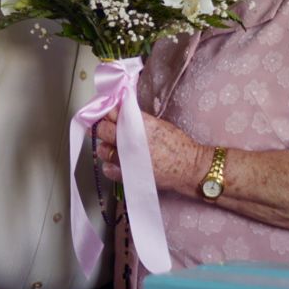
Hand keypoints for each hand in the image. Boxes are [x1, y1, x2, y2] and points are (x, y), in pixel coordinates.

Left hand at [94, 108, 210, 194]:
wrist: (188, 167)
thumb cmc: (178, 144)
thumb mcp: (159, 124)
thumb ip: (139, 119)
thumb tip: (123, 112)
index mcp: (138, 125)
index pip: (113, 113)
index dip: (106, 112)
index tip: (105, 112)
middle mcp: (130, 141)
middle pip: (103, 130)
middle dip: (100, 126)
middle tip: (100, 126)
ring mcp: (127, 159)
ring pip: (103, 150)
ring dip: (104, 146)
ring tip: (109, 145)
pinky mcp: (129, 175)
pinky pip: (109, 169)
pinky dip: (108, 165)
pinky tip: (113, 162)